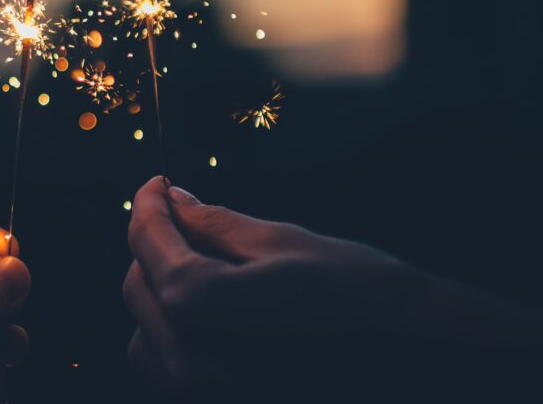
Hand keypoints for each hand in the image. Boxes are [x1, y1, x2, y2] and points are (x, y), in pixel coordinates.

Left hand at [123, 177, 540, 397]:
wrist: (425, 364)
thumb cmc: (360, 295)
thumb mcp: (282, 243)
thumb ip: (213, 224)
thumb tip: (174, 199)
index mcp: (200, 309)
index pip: (149, 244)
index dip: (148, 204)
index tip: (157, 182)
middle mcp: (189, 364)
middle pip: (138, 286)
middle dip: (155, 243)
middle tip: (184, 211)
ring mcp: (201, 395)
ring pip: (146, 330)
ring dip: (162, 289)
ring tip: (202, 259)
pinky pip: (169, 366)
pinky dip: (177, 330)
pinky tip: (215, 306)